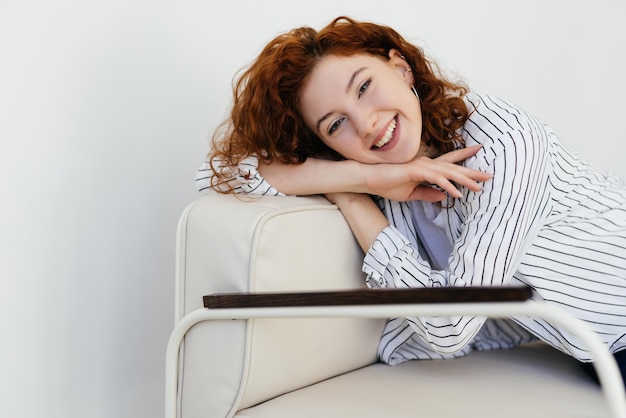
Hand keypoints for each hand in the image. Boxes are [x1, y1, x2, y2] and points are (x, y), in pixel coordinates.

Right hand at [363, 145, 490, 201]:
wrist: (368, 179)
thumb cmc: (386, 184)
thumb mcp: (410, 193)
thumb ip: (427, 193)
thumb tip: (443, 196)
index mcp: (426, 167)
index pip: (449, 162)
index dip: (464, 156)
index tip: (479, 151)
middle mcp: (426, 163)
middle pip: (454, 167)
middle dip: (472, 171)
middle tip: (489, 175)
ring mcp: (422, 166)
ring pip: (449, 172)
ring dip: (465, 179)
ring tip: (479, 186)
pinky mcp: (415, 171)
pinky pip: (436, 179)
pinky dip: (448, 186)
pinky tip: (458, 193)